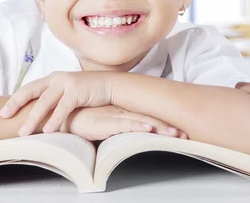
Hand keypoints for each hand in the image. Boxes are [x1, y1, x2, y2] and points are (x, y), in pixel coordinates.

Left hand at [0, 71, 118, 135]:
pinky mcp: (77, 90)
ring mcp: (66, 83)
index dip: (15, 99)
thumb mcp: (67, 95)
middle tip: (4, 116)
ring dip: (33, 118)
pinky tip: (48, 130)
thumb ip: (54, 102)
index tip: (3, 112)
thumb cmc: (88, 93)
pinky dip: (55, 119)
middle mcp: (56, 78)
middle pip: (31, 91)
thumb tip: (38, 118)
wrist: (110, 86)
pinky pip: (63, 107)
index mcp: (52, 79)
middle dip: (16, 104)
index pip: (28, 88)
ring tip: (23, 132)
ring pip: (44, 101)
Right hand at [62, 105, 187, 141]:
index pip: (148, 118)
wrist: (64, 116)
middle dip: (168, 128)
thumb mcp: (105, 124)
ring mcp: (115, 117)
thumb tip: (131, 135)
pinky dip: (138, 127)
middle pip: (150, 120)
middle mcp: (123, 113)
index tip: (180, 133)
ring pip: (142, 122)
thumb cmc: (84, 120)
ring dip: (159, 128)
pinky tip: (148, 129)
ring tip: (174, 134)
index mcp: (124, 113)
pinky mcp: (106, 123)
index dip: (164, 125)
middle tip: (185, 135)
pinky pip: (125, 125)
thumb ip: (117, 126)